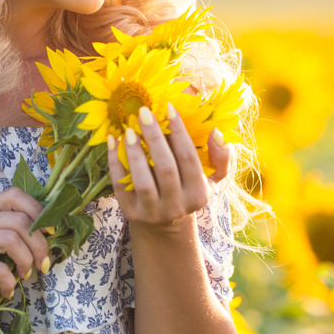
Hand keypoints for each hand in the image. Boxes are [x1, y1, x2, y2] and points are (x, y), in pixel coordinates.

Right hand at [0, 187, 49, 307]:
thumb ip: (18, 232)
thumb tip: (52, 231)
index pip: (16, 195)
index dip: (39, 211)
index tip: (51, 232)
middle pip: (20, 221)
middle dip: (39, 245)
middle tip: (42, 264)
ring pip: (12, 240)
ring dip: (26, 261)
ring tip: (23, 275)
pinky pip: (0, 268)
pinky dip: (9, 282)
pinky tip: (7, 289)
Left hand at [107, 104, 230, 226]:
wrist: (165, 225)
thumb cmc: (188, 191)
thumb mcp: (211, 179)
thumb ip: (220, 157)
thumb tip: (216, 132)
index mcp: (198, 194)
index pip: (188, 158)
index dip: (179, 132)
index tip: (169, 107)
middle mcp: (176, 205)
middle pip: (165, 168)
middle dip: (155, 137)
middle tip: (144, 112)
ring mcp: (152, 211)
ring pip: (142, 180)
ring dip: (134, 152)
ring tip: (129, 129)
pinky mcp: (131, 212)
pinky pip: (120, 186)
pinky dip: (115, 162)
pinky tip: (113, 141)